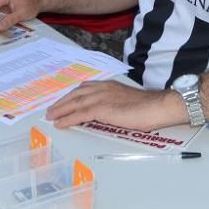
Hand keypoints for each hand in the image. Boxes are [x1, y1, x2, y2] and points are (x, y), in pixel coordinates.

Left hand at [45, 81, 185, 130]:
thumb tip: (108, 112)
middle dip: (62, 102)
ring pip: (74, 103)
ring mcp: (101, 97)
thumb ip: (114, 103)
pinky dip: (67, 118)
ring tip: (51, 117)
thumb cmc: (148, 107)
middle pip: (75, 94)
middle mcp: (102, 88)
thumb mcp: (126, 101)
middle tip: (51, 110)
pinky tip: (60, 123)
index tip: (63, 100)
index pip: (84, 89)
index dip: (72, 95)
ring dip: (60, 110)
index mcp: (109, 85)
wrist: (157, 106)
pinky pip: (79, 113)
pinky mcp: (102, 108)